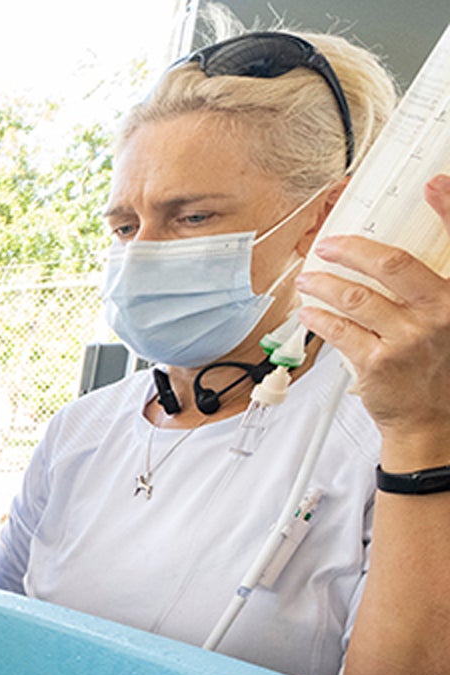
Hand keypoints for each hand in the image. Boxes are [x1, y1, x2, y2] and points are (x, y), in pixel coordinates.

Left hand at [294, 175, 449, 466]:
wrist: (434, 421)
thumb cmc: (439, 367)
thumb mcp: (448, 321)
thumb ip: (429, 290)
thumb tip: (389, 260)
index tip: (433, 184)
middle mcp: (440, 314)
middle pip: (392, 265)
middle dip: (353, 249)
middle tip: (328, 245)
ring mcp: (408, 339)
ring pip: (355, 297)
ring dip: (324, 284)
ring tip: (308, 279)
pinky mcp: (378, 362)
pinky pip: (339, 330)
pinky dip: (318, 318)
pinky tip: (308, 313)